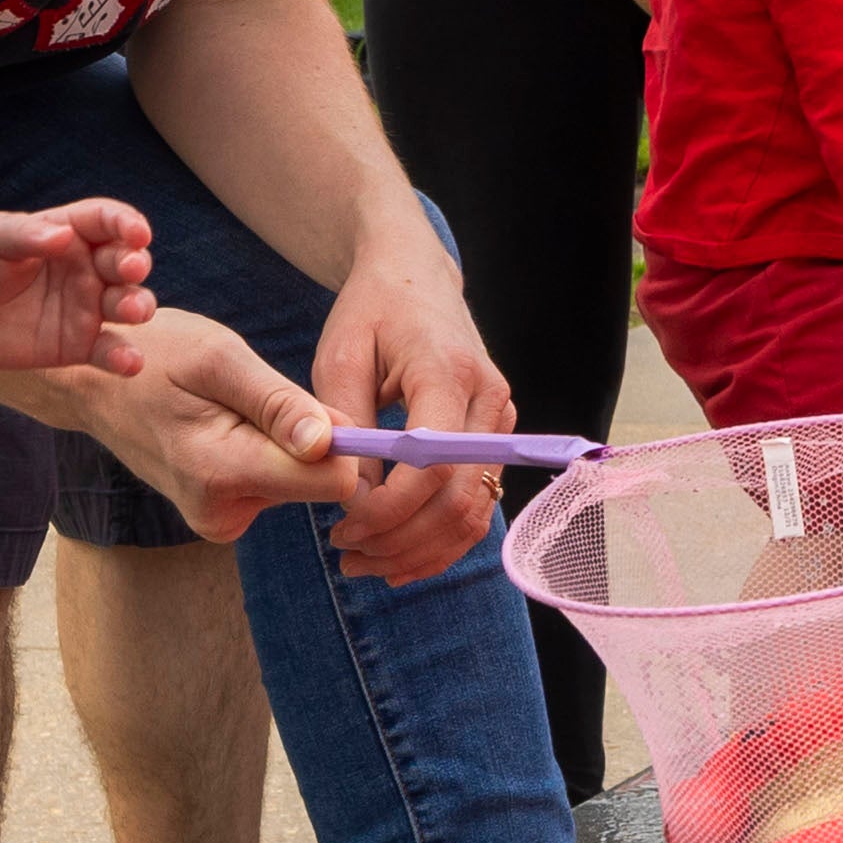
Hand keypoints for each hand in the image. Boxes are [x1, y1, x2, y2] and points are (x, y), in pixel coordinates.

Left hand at [0, 199, 156, 380]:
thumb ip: (23, 234)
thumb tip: (64, 236)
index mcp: (70, 233)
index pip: (106, 220)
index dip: (126, 223)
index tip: (137, 233)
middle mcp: (88, 268)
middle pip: (125, 261)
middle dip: (135, 263)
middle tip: (131, 269)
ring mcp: (88, 308)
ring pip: (128, 303)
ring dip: (138, 305)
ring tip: (130, 311)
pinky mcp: (81, 345)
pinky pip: (110, 350)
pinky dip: (125, 357)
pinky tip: (128, 362)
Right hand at [77, 306, 361, 547]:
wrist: (95, 385)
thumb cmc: (156, 356)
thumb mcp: (220, 358)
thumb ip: (278, 404)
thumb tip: (329, 445)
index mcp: (223, 473)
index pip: (332, 482)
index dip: (342, 440)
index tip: (319, 404)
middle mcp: (223, 513)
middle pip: (318, 480)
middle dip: (306, 436)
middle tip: (256, 396)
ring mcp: (221, 519)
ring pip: (298, 479)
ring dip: (282, 440)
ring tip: (231, 408)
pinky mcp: (223, 515)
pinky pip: (276, 481)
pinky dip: (266, 450)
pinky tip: (227, 426)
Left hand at [304, 254, 511, 586]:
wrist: (416, 280)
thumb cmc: (371, 313)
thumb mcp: (341, 357)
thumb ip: (346, 424)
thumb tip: (350, 493)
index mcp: (449, 372)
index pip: (434, 463)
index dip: (390, 508)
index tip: (342, 523)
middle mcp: (489, 402)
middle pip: (458, 499)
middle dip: (399, 539)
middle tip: (344, 551)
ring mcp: (501, 424)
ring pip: (474, 513)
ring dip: (419, 551)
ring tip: (362, 561)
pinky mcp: (496, 441)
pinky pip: (477, 506)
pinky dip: (439, 542)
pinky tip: (395, 558)